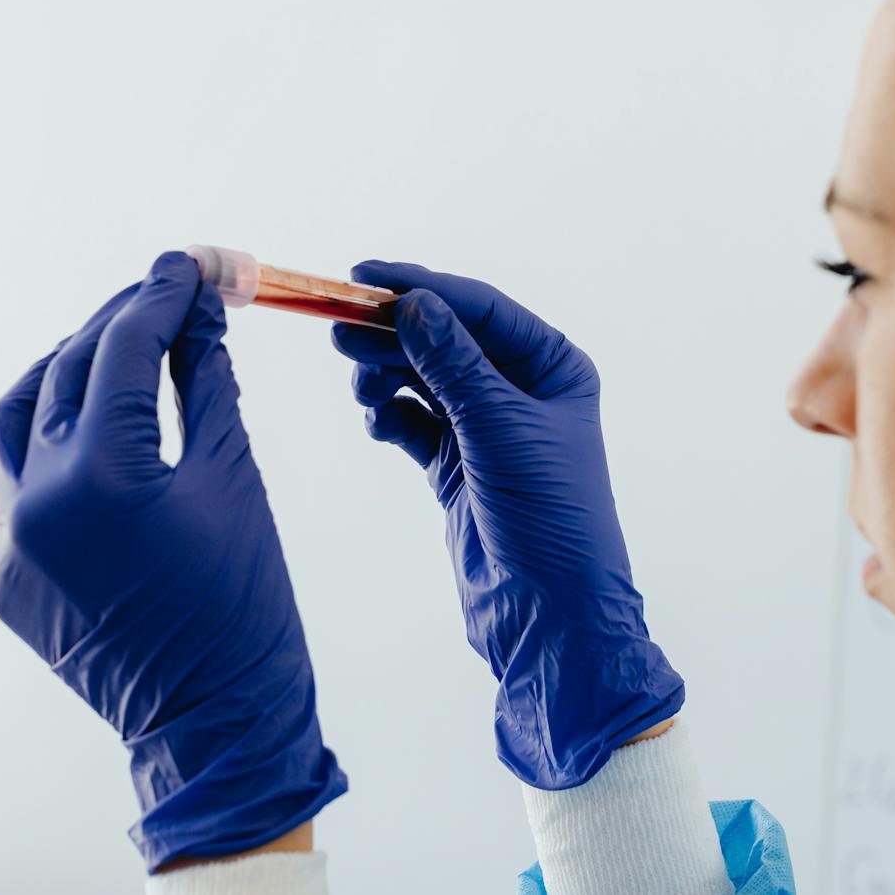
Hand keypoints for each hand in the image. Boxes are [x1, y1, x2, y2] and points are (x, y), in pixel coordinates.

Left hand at [0, 251, 346, 870]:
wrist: (214, 723)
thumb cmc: (246, 606)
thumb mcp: (237, 480)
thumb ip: (209, 383)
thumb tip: (200, 313)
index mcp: (105, 475)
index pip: (126, 347)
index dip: (164, 293)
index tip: (192, 262)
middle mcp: (36, 500)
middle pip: (70, 369)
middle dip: (123, 320)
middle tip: (169, 292)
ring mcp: (4, 540)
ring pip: (12, 413)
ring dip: (62, 367)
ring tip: (113, 347)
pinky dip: (16, 434)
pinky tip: (55, 415)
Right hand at [332, 261, 682, 788]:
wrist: (550, 618)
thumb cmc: (549, 518)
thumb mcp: (499, 429)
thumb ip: (453, 363)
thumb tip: (413, 302)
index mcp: (554, 368)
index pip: (480, 309)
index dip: (422, 288)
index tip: (364, 276)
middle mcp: (523, 392)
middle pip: (445, 340)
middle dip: (394, 332)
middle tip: (340, 329)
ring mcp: (488, 430)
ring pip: (423, 379)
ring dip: (386, 374)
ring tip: (359, 386)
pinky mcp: (457, 468)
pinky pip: (413, 424)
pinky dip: (390, 418)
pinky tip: (377, 423)